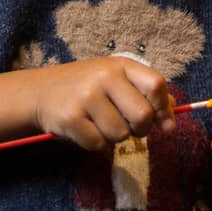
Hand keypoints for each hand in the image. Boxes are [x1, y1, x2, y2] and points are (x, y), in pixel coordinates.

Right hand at [33, 58, 173, 152]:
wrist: (40, 91)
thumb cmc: (86, 87)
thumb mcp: (116, 80)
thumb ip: (144, 94)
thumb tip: (171, 120)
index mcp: (121, 66)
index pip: (156, 85)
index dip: (164, 109)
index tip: (164, 124)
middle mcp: (104, 77)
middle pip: (143, 116)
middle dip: (140, 129)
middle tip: (128, 127)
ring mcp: (86, 97)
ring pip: (121, 134)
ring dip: (114, 137)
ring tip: (99, 124)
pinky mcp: (70, 118)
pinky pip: (98, 144)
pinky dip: (95, 144)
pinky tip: (85, 130)